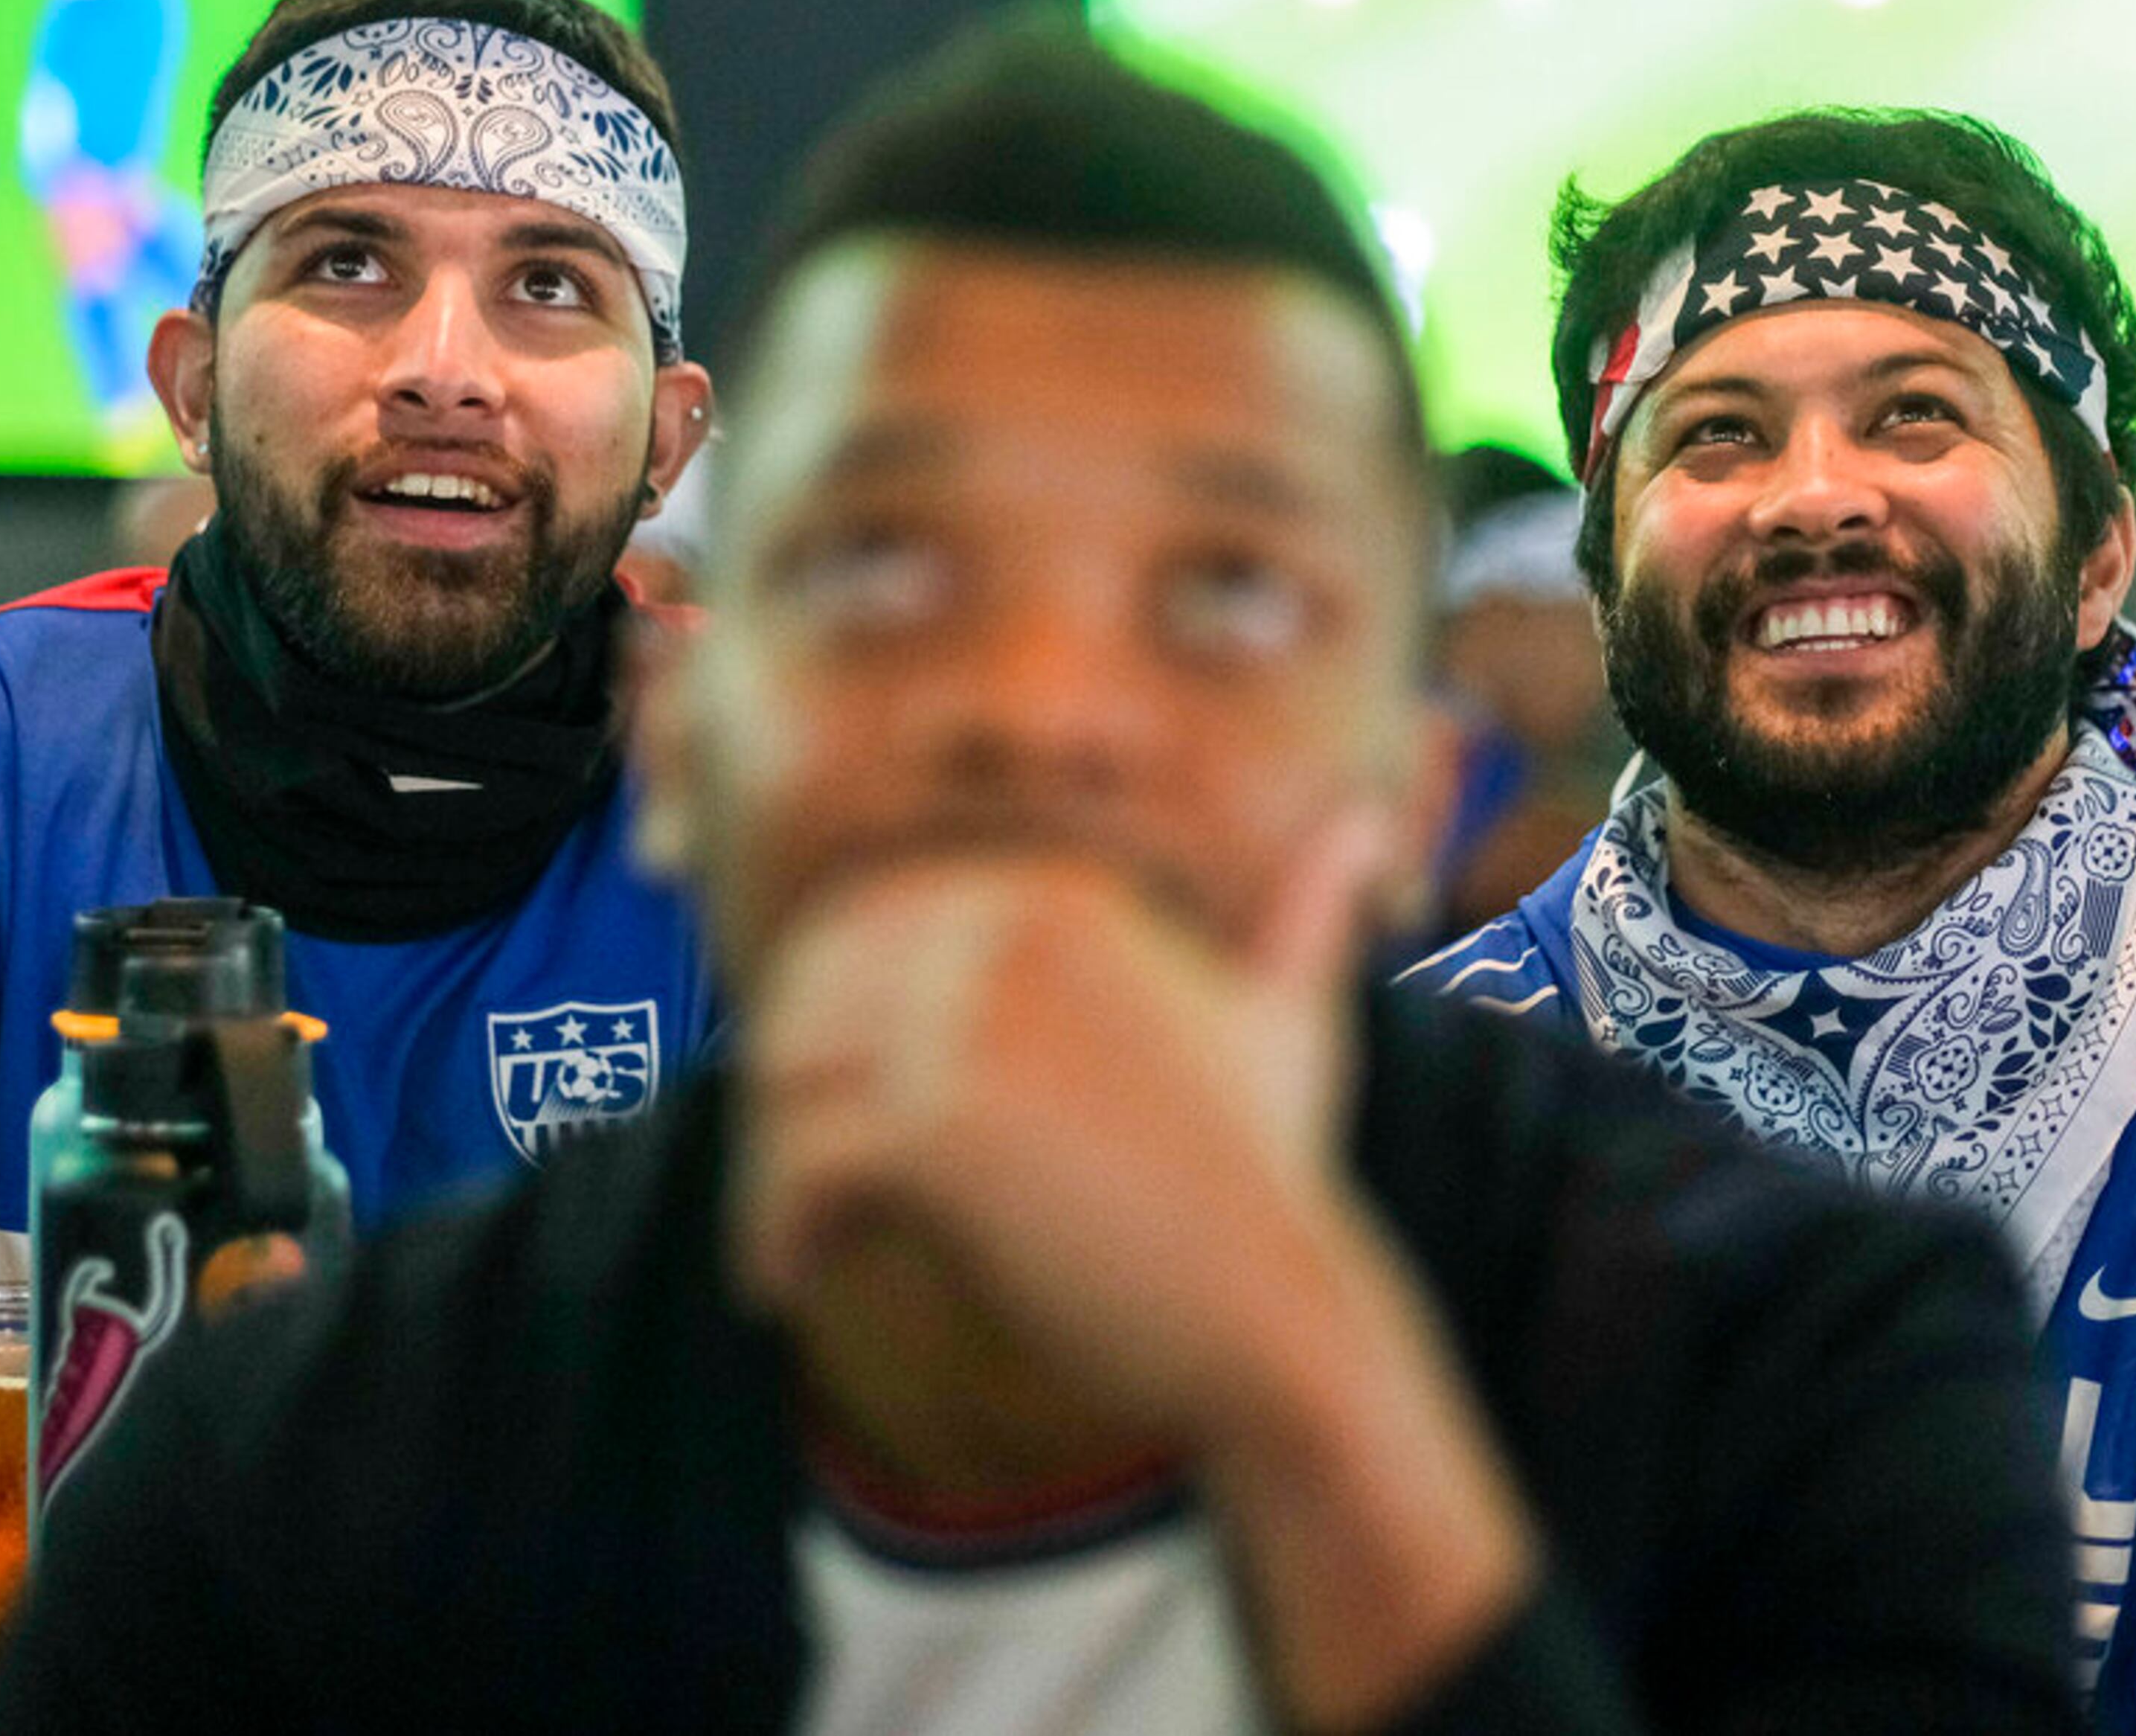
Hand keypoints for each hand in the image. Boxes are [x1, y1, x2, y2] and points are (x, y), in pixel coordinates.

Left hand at [731, 809, 1384, 1447]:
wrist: (1278, 1318)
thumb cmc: (1278, 1182)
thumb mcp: (1292, 1018)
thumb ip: (1305, 914)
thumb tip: (1370, 817)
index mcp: (1058, 895)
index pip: (860, 929)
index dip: (816, 1022)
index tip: (816, 1107)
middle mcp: (1004, 934)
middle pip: (806, 998)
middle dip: (779, 1093)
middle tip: (789, 1184)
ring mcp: (968, 1026)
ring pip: (784, 1080)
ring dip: (765, 1167)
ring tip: (786, 1239)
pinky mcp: (938, 1131)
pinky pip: (794, 1165)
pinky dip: (768, 1229)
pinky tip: (781, 1283)